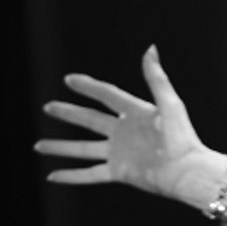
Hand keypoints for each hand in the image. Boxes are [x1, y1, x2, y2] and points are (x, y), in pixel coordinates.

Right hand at [37, 46, 207, 201]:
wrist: (188, 172)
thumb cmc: (183, 137)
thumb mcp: (169, 103)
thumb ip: (156, 77)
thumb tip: (150, 48)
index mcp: (136, 113)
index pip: (107, 96)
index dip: (89, 86)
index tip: (69, 79)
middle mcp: (124, 133)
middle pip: (90, 120)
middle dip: (68, 113)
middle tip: (48, 106)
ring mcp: (120, 153)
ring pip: (82, 149)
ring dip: (61, 147)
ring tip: (38, 145)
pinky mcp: (119, 172)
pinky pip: (89, 174)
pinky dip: (71, 176)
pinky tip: (52, 176)